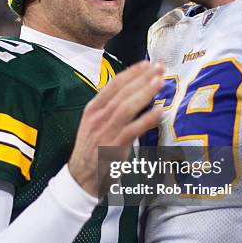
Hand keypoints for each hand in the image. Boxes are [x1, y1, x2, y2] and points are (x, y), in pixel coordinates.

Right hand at [68, 60, 164, 195]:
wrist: (81, 177)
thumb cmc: (92, 149)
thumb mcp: (94, 123)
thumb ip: (111, 109)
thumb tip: (134, 92)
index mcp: (93, 109)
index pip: (113, 84)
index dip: (132, 72)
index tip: (148, 64)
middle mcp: (98, 117)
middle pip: (122, 92)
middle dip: (142, 78)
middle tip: (160, 68)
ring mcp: (105, 132)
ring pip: (127, 107)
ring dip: (145, 93)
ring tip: (160, 82)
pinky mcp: (114, 147)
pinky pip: (133, 130)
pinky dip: (147, 119)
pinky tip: (160, 111)